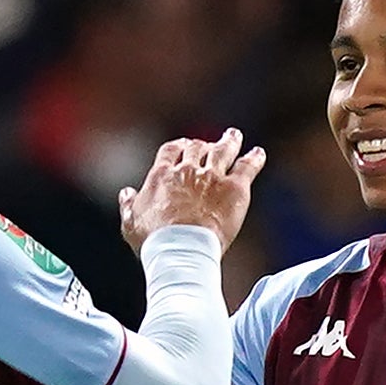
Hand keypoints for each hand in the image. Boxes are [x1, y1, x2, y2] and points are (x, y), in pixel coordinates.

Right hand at [119, 129, 265, 251]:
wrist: (181, 249)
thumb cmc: (154, 241)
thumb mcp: (131, 223)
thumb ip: (129, 205)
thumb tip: (127, 192)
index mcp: (161, 176)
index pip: (170, 151)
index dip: (178, 146)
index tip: (183, 146)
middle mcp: (187, 170)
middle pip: (197, 147)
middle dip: (202, 144)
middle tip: (208, 145)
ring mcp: (212, 177)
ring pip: (223, 150)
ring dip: (229, 141)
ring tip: (233, 135)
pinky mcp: (234, 188)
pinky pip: (247, 166)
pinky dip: (254, 158)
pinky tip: (258, 153)